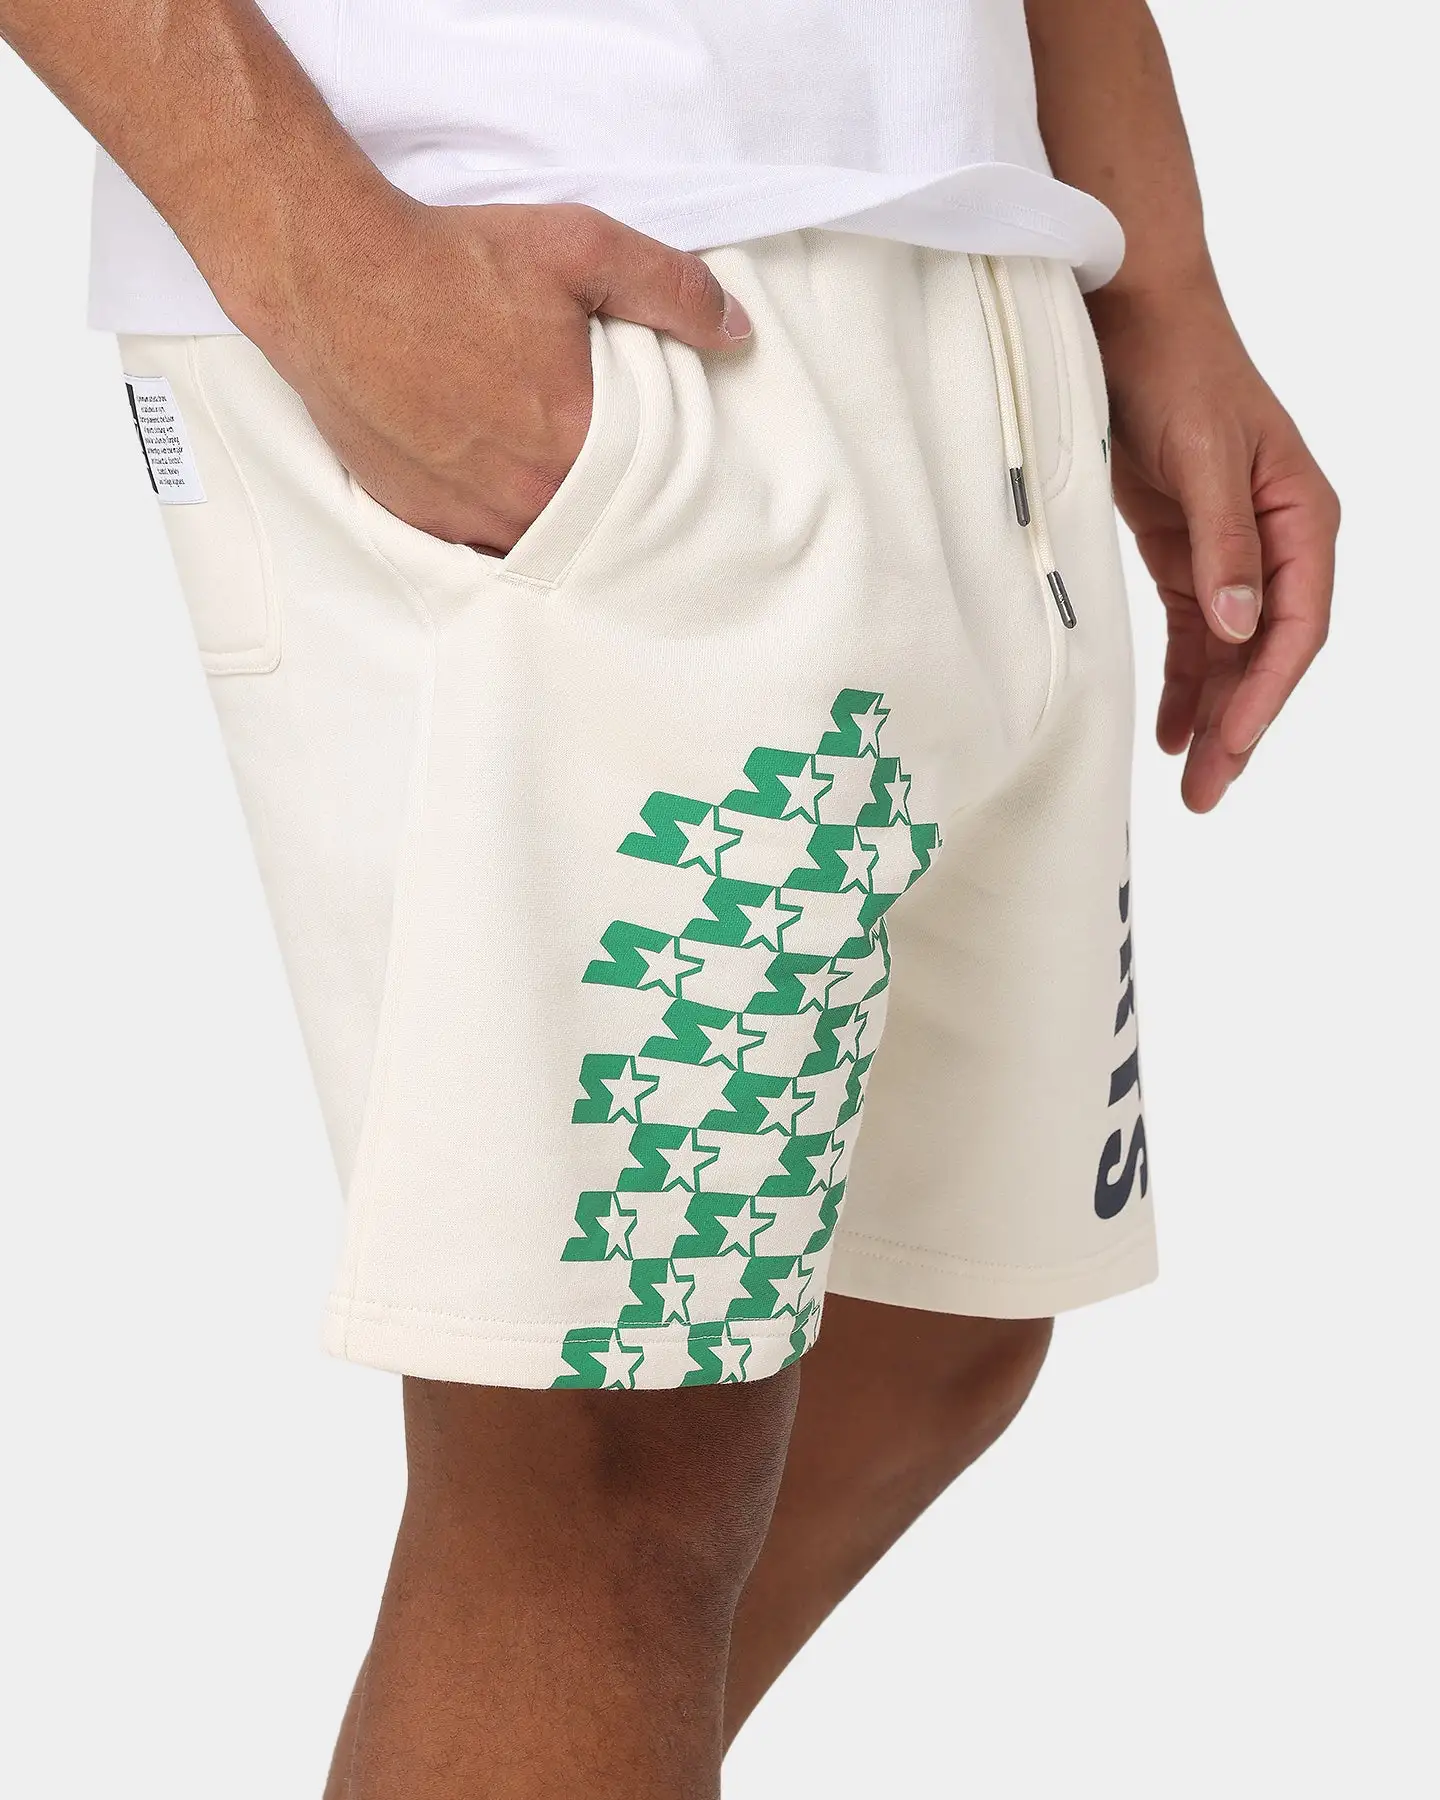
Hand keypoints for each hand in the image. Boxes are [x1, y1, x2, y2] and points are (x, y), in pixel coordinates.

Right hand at [227, 194, 751, 555]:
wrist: (331, 274)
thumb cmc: (453, 261)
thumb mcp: (581, 248)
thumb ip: (670, 290)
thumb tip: (734, 331)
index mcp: (576, 446)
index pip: (647, 491)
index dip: (660, 482)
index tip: (667, 473)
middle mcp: (523, 498)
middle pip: (592, 526)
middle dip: (608, 508)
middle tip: (613, 483)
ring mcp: (465, 515)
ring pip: (534, 544)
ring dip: (551, 523)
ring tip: (557, 488)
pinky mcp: (416, 515)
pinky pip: (475, 542)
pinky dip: (493, 522)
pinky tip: (499, 490)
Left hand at [1090, 287, 1338, 811]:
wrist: (1133, 322)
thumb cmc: (1180, 372)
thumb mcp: (1204, 459)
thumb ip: (1223, 546)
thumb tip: (1240, 627)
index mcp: (1303, 518)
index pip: (1298, 625)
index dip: (1267, 690)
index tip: (1231, 740)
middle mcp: (1276, 541)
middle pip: (1265, 653)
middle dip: (1240, 723)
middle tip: (1208, 791)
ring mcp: (1230, 551)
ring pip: (1228, 653)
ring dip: (1211, 713)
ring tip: (1191, 780)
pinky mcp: (1184, 552)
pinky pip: (1191, 633)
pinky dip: (1182, 679)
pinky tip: (1169, 726)